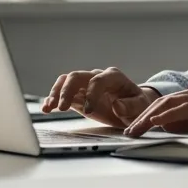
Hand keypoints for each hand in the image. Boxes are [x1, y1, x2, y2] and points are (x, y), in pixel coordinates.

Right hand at [41, 67, 159, 128]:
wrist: (134, 107)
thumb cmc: (138, 105)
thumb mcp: (140, 107)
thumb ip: (131, 106)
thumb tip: (117, 105)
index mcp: (113, 77)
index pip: (98, 80)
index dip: (91, 94)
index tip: (89, 111)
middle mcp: (96, 77)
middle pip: (76, 77)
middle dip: (67, 91)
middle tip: (62, 107)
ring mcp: (86, 85)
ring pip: (66, 82)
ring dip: (56, 93)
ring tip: (48, 107)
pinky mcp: (79, 96)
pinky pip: (63, 94)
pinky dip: (54, 99)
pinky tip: (47, 108)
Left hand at [123, 83, 187, 136]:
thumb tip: (170, 128)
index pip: (166, 104)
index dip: (147, 116)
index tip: (134, 129)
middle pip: (162, 102)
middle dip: (141, 117)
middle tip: (127, 132)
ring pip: (168, 104)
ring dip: (147, 118)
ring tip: (133, 130)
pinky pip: (183, 108)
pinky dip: (166, 116)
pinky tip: (154, 124)